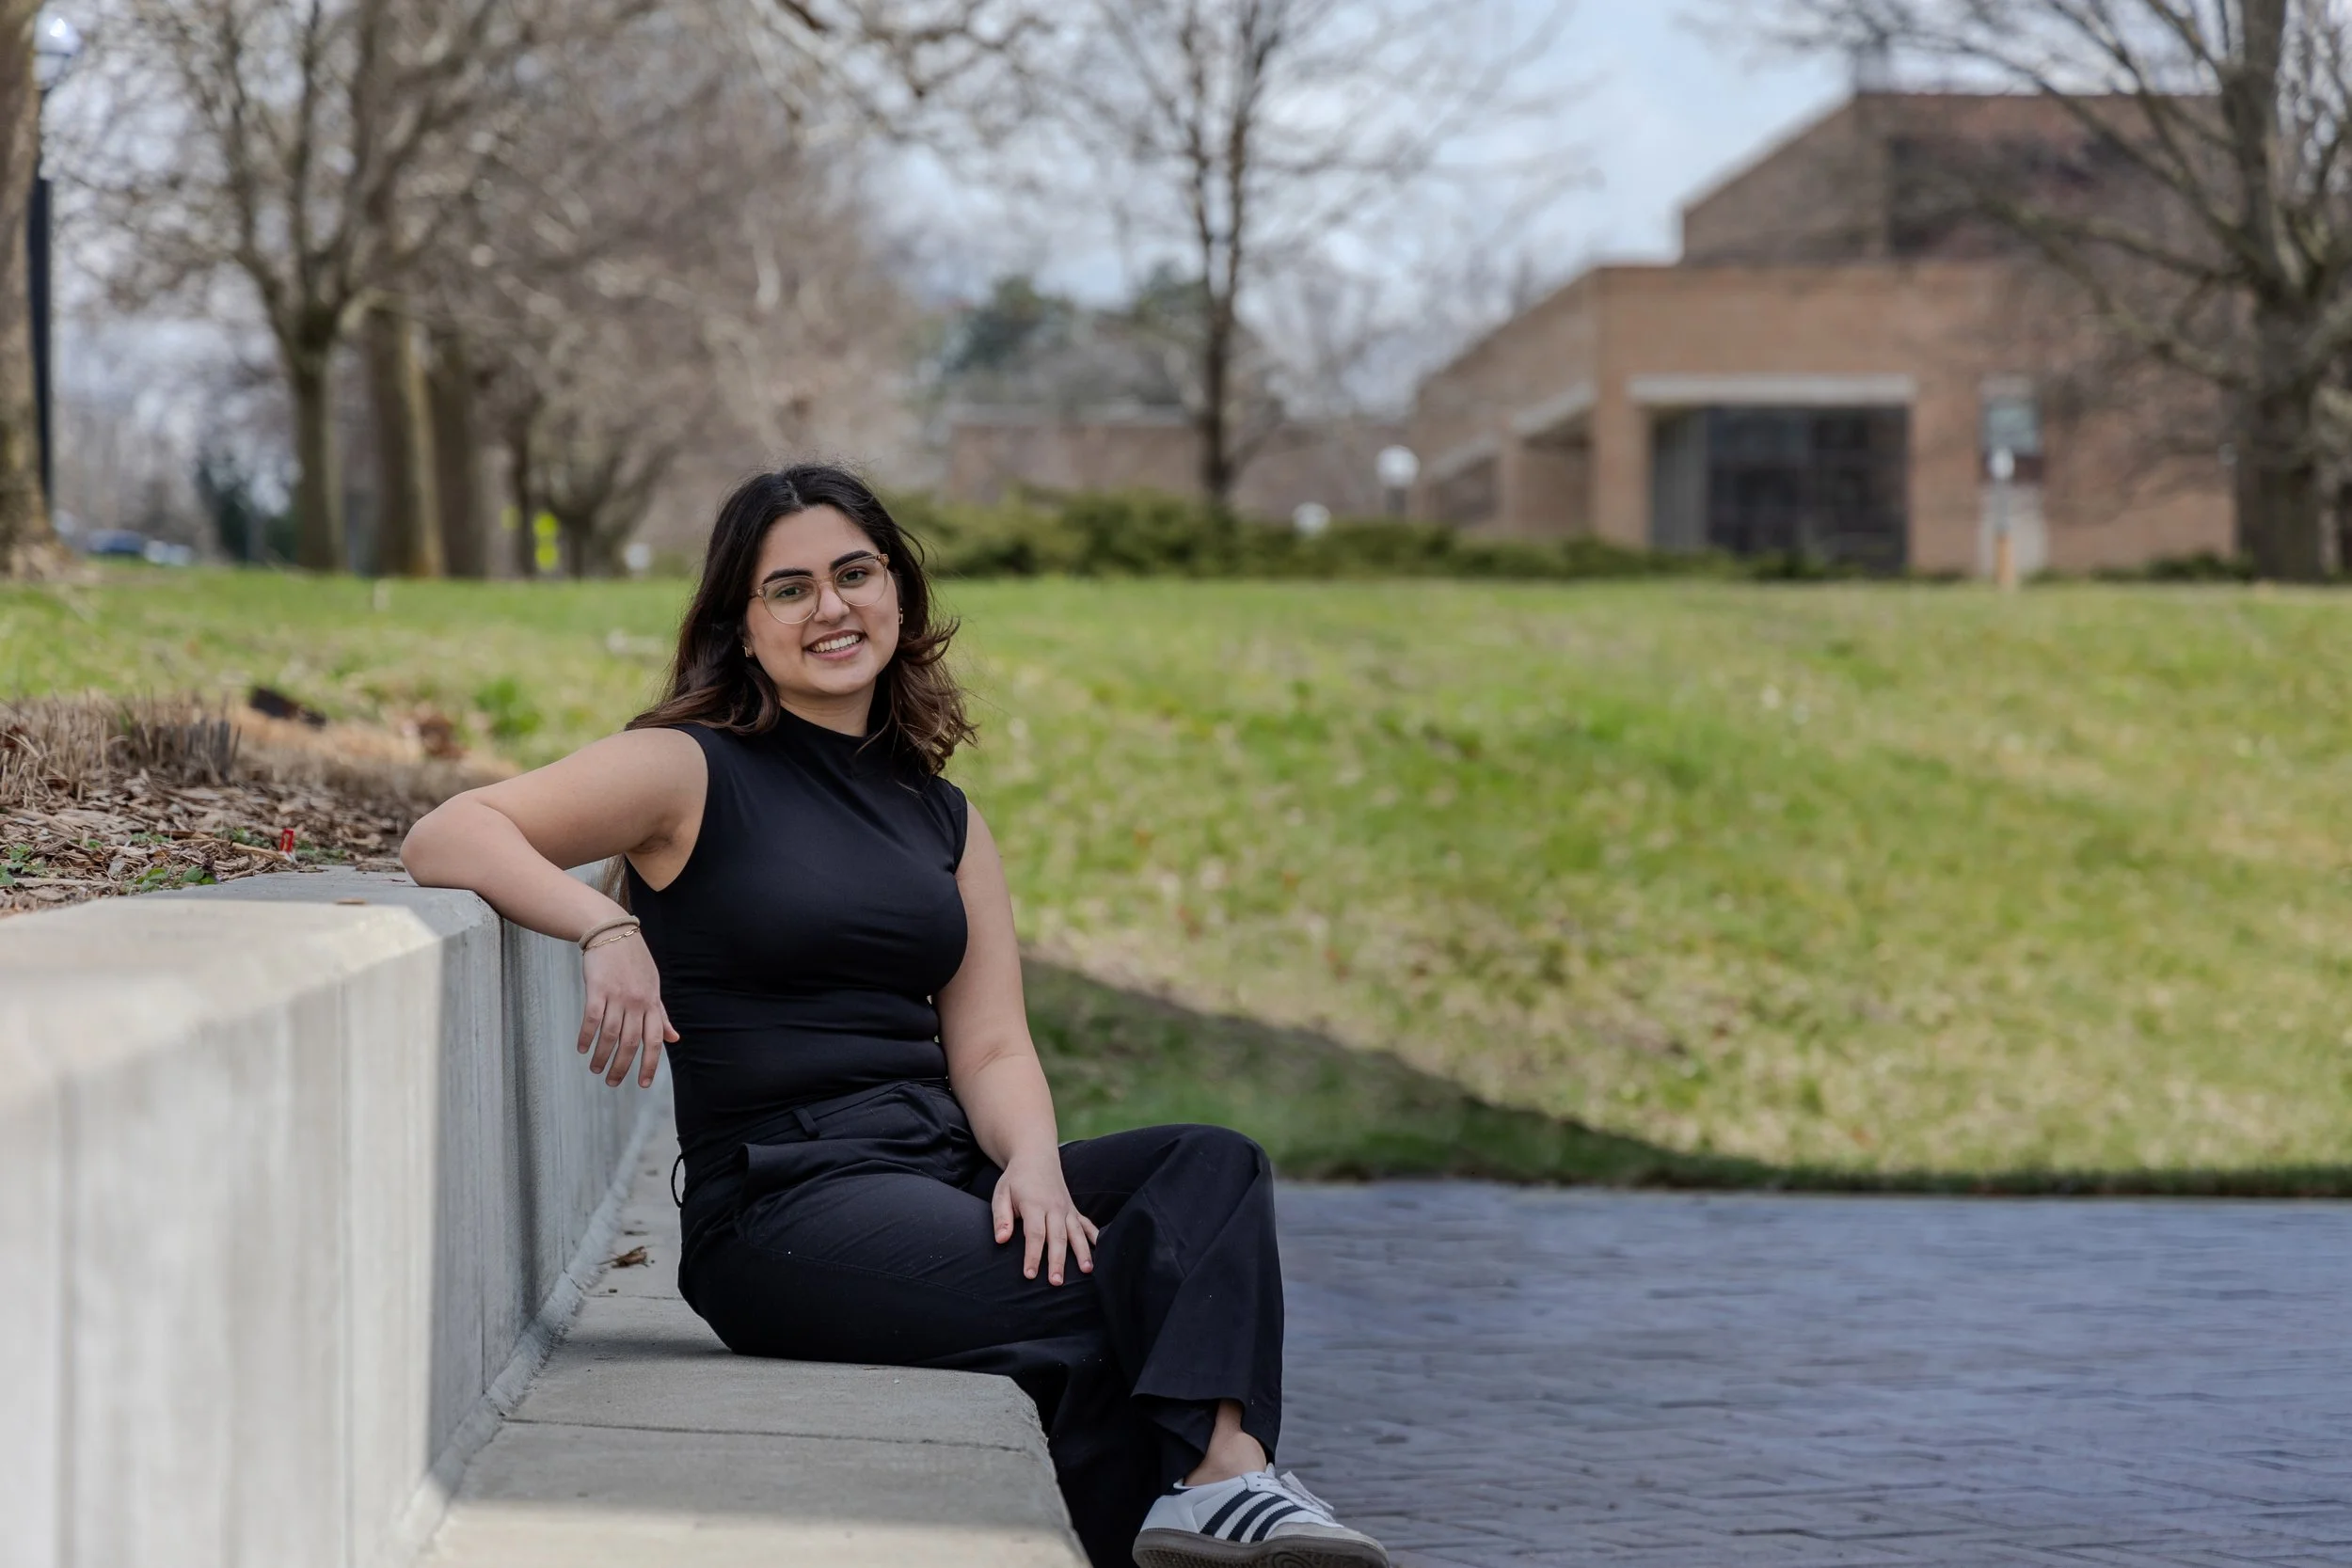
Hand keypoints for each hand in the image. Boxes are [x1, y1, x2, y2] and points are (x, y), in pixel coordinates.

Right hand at [576, 931, 676, 1088]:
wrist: (613, 932)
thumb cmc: (634, 962)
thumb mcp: (653, 987)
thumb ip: (661, 1014)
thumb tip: (674, 1039)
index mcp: (652, 1003)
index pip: (655, 1041)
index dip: (650, 1065)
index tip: (643, 1084)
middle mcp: (637, 1002)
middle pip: (630, 1043)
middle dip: (622, 1067)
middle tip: (612, 1082)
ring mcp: (617, 995)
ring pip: (610, 1035)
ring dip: (602, 1056)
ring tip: (596, 1069)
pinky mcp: (598, 989)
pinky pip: (592, 1019)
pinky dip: (587, 1037)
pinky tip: (582, 1048)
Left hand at [991, 1148, 1098, 1286]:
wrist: (1035, 1157)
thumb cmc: (1015, 1180)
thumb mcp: (1001, 1194)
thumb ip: (1001, 1217)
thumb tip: (1001, 1239)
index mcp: (1034, 1205)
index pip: (1034, 1234)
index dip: (1033, 1255)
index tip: (1030, 1274)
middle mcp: (1054, 1208)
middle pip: (1057, 1237)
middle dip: (1058, 1261)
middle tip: (1056, 1282)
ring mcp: (1066, 1209)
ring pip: (1076, 1233)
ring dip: (1082, 1252)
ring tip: (1087, 1270)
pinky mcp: (1073, 1209)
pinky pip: (1086, 1224)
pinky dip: (1095, 1236)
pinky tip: (1101, 1249)